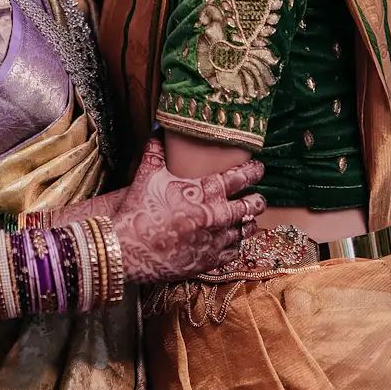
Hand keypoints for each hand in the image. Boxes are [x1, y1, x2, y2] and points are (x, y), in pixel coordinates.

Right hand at [113, 137, 264, 283]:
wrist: (130, 248)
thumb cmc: (139, 208)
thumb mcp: (147, 173)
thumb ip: (157, 150)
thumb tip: (158, 129)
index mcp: (204, 191)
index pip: (239, 177)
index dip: (252, 170)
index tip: (258, 167)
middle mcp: (216, 215)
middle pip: (250, 205)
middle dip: (258, 200)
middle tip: (260, 197)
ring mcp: (215, 240)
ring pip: (245, 230)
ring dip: (248, 222)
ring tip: (249, 219)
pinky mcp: (209, 260)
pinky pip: (233, 252)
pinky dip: (235, 244)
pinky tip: (233, 240)